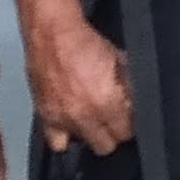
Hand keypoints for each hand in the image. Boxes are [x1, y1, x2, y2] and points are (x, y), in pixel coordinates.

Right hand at [22, 15, 133, 154]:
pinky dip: (65, 137)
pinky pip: (56, 143)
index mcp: (106, 103)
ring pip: (83, 144)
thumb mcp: (120, 61)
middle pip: (105, 145)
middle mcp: (83, 116)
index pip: (125, 133)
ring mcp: (62, 119)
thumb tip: (134, 103)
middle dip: (112, 134)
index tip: (128, 118)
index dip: (130, 125)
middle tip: (112, 120)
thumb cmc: (86, 43)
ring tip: (93, 120)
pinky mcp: (45, 117)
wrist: (53, 34)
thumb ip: (129, 86)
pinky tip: (71, 126)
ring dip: (90, 135)